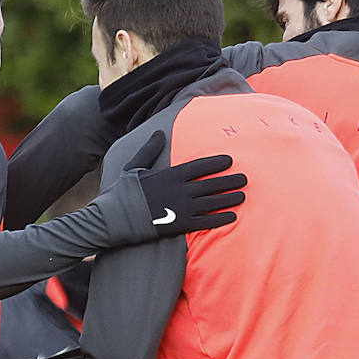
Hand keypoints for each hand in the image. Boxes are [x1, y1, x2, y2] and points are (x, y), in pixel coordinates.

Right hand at [124, 130, 246, 236]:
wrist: (114, 219)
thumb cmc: (122, 192)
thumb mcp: (133, 167)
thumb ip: (149, 150)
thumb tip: (159, 133)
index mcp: (170, 175)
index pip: (200, 166)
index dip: (217, 163)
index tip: (230, 161)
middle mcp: (179, 190)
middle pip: (212, 183)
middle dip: (230, 180)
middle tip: (244, 179)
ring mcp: (181, 208)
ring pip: (213, 202)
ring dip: (230, 198)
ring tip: (242, 195)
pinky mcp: (180, 225)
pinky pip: (206, 221)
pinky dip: (220, 218)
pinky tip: (232, 216)